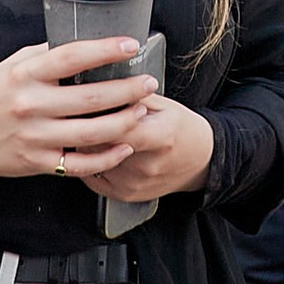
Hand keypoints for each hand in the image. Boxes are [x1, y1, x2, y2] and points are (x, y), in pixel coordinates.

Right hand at [0, 37, 154, 191]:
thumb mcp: (13, 65)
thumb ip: (47, 55)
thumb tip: (85, 41)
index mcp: (26, 74)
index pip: (72, 57)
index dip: (105, 50)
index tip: (131, 46)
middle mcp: (30, 105)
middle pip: (90, 98)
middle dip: (127, 90)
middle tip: (149, 82)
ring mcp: (34, 137)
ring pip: (90, 132)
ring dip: (124, 122)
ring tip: (143, 110)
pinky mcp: (36, 164)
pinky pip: (79, 163)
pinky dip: (106, 156)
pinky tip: (124, 146)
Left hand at [78, 95, 214, 201]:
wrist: (198, 162)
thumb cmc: (182, 130)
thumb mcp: (165, 105)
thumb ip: (135, 96)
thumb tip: (105, 88)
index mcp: (160, 137)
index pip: (119, 127)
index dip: (100, 113)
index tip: (90, 103)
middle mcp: (146, 165)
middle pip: (101, 145)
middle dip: (89, 128)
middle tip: (84, 115)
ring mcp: (134, 184)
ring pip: (92, 161)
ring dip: (87, 145)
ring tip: (95, 131)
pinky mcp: (125, 195)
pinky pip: (92, 177)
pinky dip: (90, 161)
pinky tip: (99, 149)